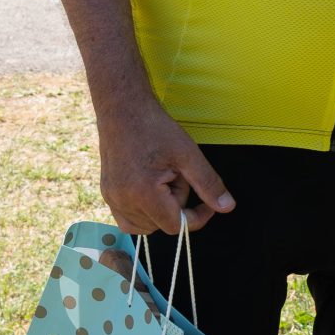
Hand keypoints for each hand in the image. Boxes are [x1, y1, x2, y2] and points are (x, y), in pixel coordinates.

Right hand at [97, 97, 233, 235]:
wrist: (123, 109)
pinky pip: (127, 220)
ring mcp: (112, 199)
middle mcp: (123, 201)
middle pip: (161, 225)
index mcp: (143, 193)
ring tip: (162, 179)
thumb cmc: (155, 128)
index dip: (196, 217)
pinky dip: (143, 213)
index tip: (206, 203)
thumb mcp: (188, 154)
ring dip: (159, 211)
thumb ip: (208, 184)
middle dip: (176, 208)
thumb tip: (227, 208)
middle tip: (177, 176)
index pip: (176, 226)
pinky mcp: (106, 194)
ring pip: (144, 226)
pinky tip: (150, 189)